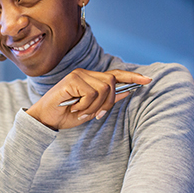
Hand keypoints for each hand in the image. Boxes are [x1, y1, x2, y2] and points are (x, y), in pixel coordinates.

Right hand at [26, 69, 151, 129]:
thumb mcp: (91, 110)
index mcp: (90, 79)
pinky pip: (91, 94)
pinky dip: (86, 106)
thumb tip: (126, 93)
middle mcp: (85, 73)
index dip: (132, 77)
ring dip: (95, 106)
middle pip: (111, 82)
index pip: (115, 74)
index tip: (148, 80)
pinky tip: (74, 108)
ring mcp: (78, 75)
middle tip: (96, 114)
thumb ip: (107, 101)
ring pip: (103, 89)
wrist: (45, 119)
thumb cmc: (65, 115)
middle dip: (108, 102)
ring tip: (81, 112)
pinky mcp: (72, 80)